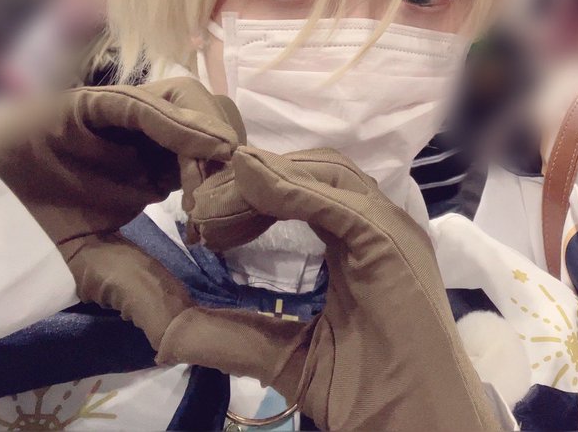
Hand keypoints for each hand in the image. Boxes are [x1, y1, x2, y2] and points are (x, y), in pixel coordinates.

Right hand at [0, 78, 240, 316]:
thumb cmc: (36, 240)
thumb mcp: (103, 270)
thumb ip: (145, 291)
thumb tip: (187, 339)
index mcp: (162, 169)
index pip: (220, 159)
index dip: (237, 183)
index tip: (238, 223)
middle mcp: (151, 138)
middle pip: (215, 122)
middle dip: (231, 158)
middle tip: (222, 206)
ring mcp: (124, 117)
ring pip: (189, 101)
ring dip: (210, 137)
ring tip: (205, 186)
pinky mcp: (92, 103)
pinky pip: (142, 103)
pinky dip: (177, 120)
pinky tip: (200, 148)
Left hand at [163, 148, 500, 430]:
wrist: (416, 426)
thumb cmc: (364, 394)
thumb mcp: (280, 354)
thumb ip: (227, 331)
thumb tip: (161, 329)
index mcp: (360, 242)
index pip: (304, 188)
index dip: (251, 189)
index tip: (199, 213)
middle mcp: (380, 224)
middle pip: (311, 170)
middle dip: (250, 177)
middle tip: (196, 208)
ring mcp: (391, 229)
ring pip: (323, 174)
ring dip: (261, 180)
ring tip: (208, 207)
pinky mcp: (392, 242)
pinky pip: (338, 201)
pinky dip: (290, 189)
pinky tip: (248, 186)